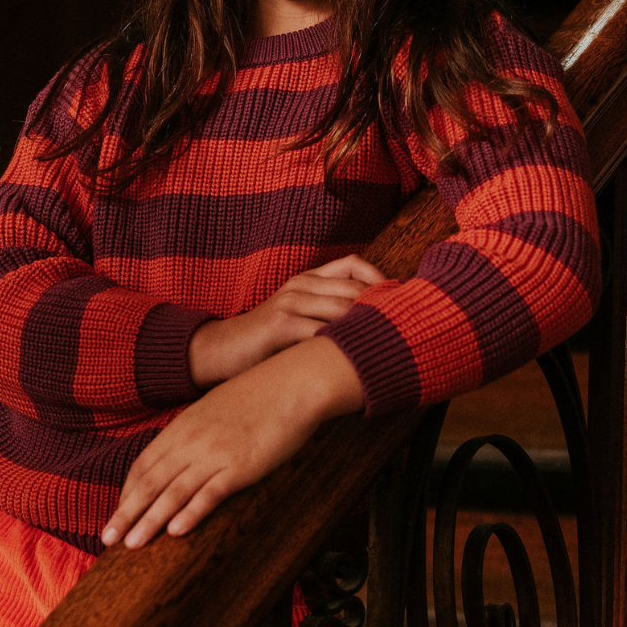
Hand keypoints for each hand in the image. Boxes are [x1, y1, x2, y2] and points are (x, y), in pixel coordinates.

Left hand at [101, 337, 363, 549]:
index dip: (128, 490)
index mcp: (184, 425)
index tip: (118, 512)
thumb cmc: (262, 394)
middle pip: (150, 481)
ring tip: (131, 544)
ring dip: (149, 520)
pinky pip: (210, 492)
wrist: (295, 381)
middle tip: (107, 538)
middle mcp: (192, 439)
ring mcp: (215, 452)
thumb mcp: (218, 407)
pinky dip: (191, 512)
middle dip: (126, 512)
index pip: (145, 462)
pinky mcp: (241, 465)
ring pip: (172, 491)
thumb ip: (199, 428)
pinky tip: (176, 532)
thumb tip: (189, 448)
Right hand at [188, 255, 384, 387]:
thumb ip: (327, 314)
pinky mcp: (280, 325)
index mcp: (307, 279)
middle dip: (383, 309)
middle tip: (406, 331)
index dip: (381, 280)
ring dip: (368, 329)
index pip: (354, 264)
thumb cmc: (265, 340)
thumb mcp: (298, 317)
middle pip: (355, 289)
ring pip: (343, 310)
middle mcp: (300, 285)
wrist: (220, 350)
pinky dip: (343, 347)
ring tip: (388, 348)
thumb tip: (374, 325)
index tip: (401, 303)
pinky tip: (357, 362)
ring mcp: (290, 303)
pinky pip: (322, 332)